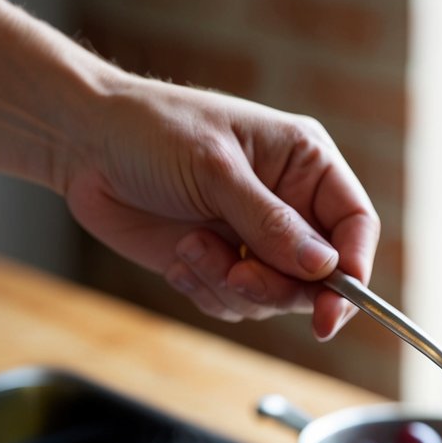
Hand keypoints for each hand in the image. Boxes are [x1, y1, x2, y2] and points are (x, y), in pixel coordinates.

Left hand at [65, 82, 379, 339]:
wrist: (85, 146)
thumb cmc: (152, 132)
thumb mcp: (216, 171)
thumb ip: (271, 224)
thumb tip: (324, 268)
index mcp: (305, 165)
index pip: (356, 227)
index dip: (353, 271)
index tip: (331, 310)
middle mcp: (289, 206)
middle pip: (320, 277)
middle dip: (278, 288)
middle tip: (239, 278)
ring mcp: (255, 240)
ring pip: (274, 299)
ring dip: (230, 287)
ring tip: (191, 248)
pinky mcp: (221, 266)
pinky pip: (235, 305)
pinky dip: (206, 290)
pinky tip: (179, 258)